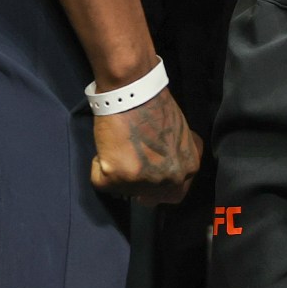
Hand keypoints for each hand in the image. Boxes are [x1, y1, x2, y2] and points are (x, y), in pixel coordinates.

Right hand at [90, 88, 201, 204]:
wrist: (133, 90)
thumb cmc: (156, 105)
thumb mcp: (182, 134)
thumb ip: (177, 157)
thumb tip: (166, 170)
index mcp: (188, 168)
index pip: (174, 195)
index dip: (157, 188)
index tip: (145, 177)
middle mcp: (169, 180)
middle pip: (148, 197)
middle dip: (136, 183)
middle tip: (126, 164)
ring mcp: (144, 181)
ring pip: (122, 191)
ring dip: (117, 172)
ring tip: (118, 146)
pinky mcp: (117, 177)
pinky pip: (100, 181)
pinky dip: (97, 166)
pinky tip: (106, 147)